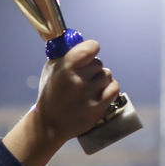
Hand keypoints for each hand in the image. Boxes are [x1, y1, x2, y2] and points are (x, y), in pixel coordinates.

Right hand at [1, 39, 119, 165]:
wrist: (50, 124)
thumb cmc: (51, 94)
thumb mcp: (51, 71)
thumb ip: (66, 55)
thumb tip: (80, 40)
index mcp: (65, 68)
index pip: (91, 47)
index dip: (91, 49)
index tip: (89, 52)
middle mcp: (78, 80)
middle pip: (98, 63)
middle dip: (93, 68)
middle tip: (83, 78)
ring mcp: (89, 95)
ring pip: (107, 75)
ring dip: (101, 79)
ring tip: (88, 89)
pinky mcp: (98, 107)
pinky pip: (114, 87)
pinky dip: (109, 88)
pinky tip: (100, 92)